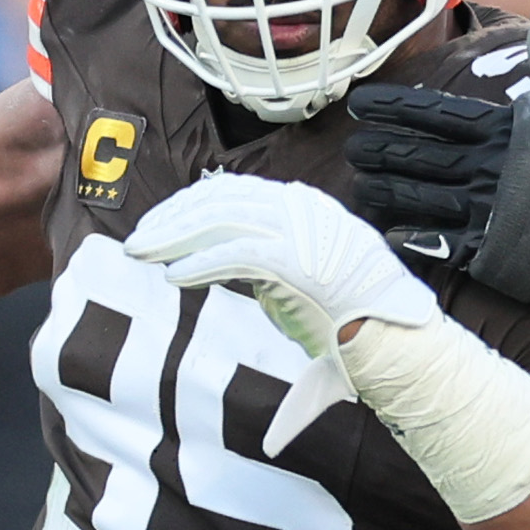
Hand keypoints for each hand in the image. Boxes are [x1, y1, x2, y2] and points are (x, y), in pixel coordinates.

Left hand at [123, 169, 438, 359]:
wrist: (392, 337)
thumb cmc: (355, 324)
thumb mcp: (309, 287)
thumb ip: (273, 279)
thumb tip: (247, 282)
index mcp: (304, 207)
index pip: (234, 192)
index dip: (190, 205)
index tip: (162, 225)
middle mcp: (299, 208)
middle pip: (219, 199)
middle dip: (172, 219)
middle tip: (138, 240)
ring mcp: (298, 230)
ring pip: (219, 220)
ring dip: (172, 237)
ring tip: (141, 254)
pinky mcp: (293, 259)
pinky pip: (233, 255)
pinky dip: (198, 264)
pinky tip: (173, 277)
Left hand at [346, 2, 529, 324]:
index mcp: (510, 128)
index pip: (437, 114)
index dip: (395, 108)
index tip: (361, 105)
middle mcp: (493, 168)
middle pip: (419, 153)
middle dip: (379, 147)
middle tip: (347, 143)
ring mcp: (491, 212)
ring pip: (420, 196)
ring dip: (384, 189)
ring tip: (356, 184)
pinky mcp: (494, 254)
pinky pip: (439, 243)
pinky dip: (409, 237)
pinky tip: (384, 231)